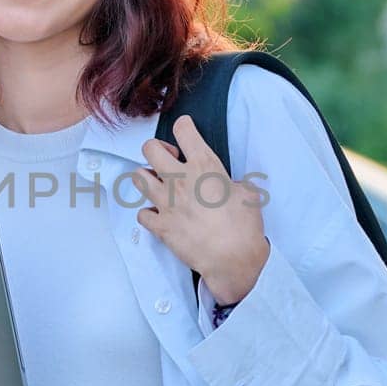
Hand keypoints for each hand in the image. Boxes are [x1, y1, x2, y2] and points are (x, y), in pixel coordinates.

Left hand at [131, 115, 269, 304]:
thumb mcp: (248, 193)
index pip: (184, 130)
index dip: (184, 126)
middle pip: (150, 148)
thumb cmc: (245, 226)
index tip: (185, 129)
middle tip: (169, 161)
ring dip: (147, 178)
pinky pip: (142, 213)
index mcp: (204, 166)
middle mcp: (180, 180)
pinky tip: (161, 216)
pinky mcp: (160, 225)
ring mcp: (166, 202)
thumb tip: (229, 186)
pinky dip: (149, 214)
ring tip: (160, 186)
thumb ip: (233, 183)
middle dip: (157, 150)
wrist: (233, 259)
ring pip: (138, 177)